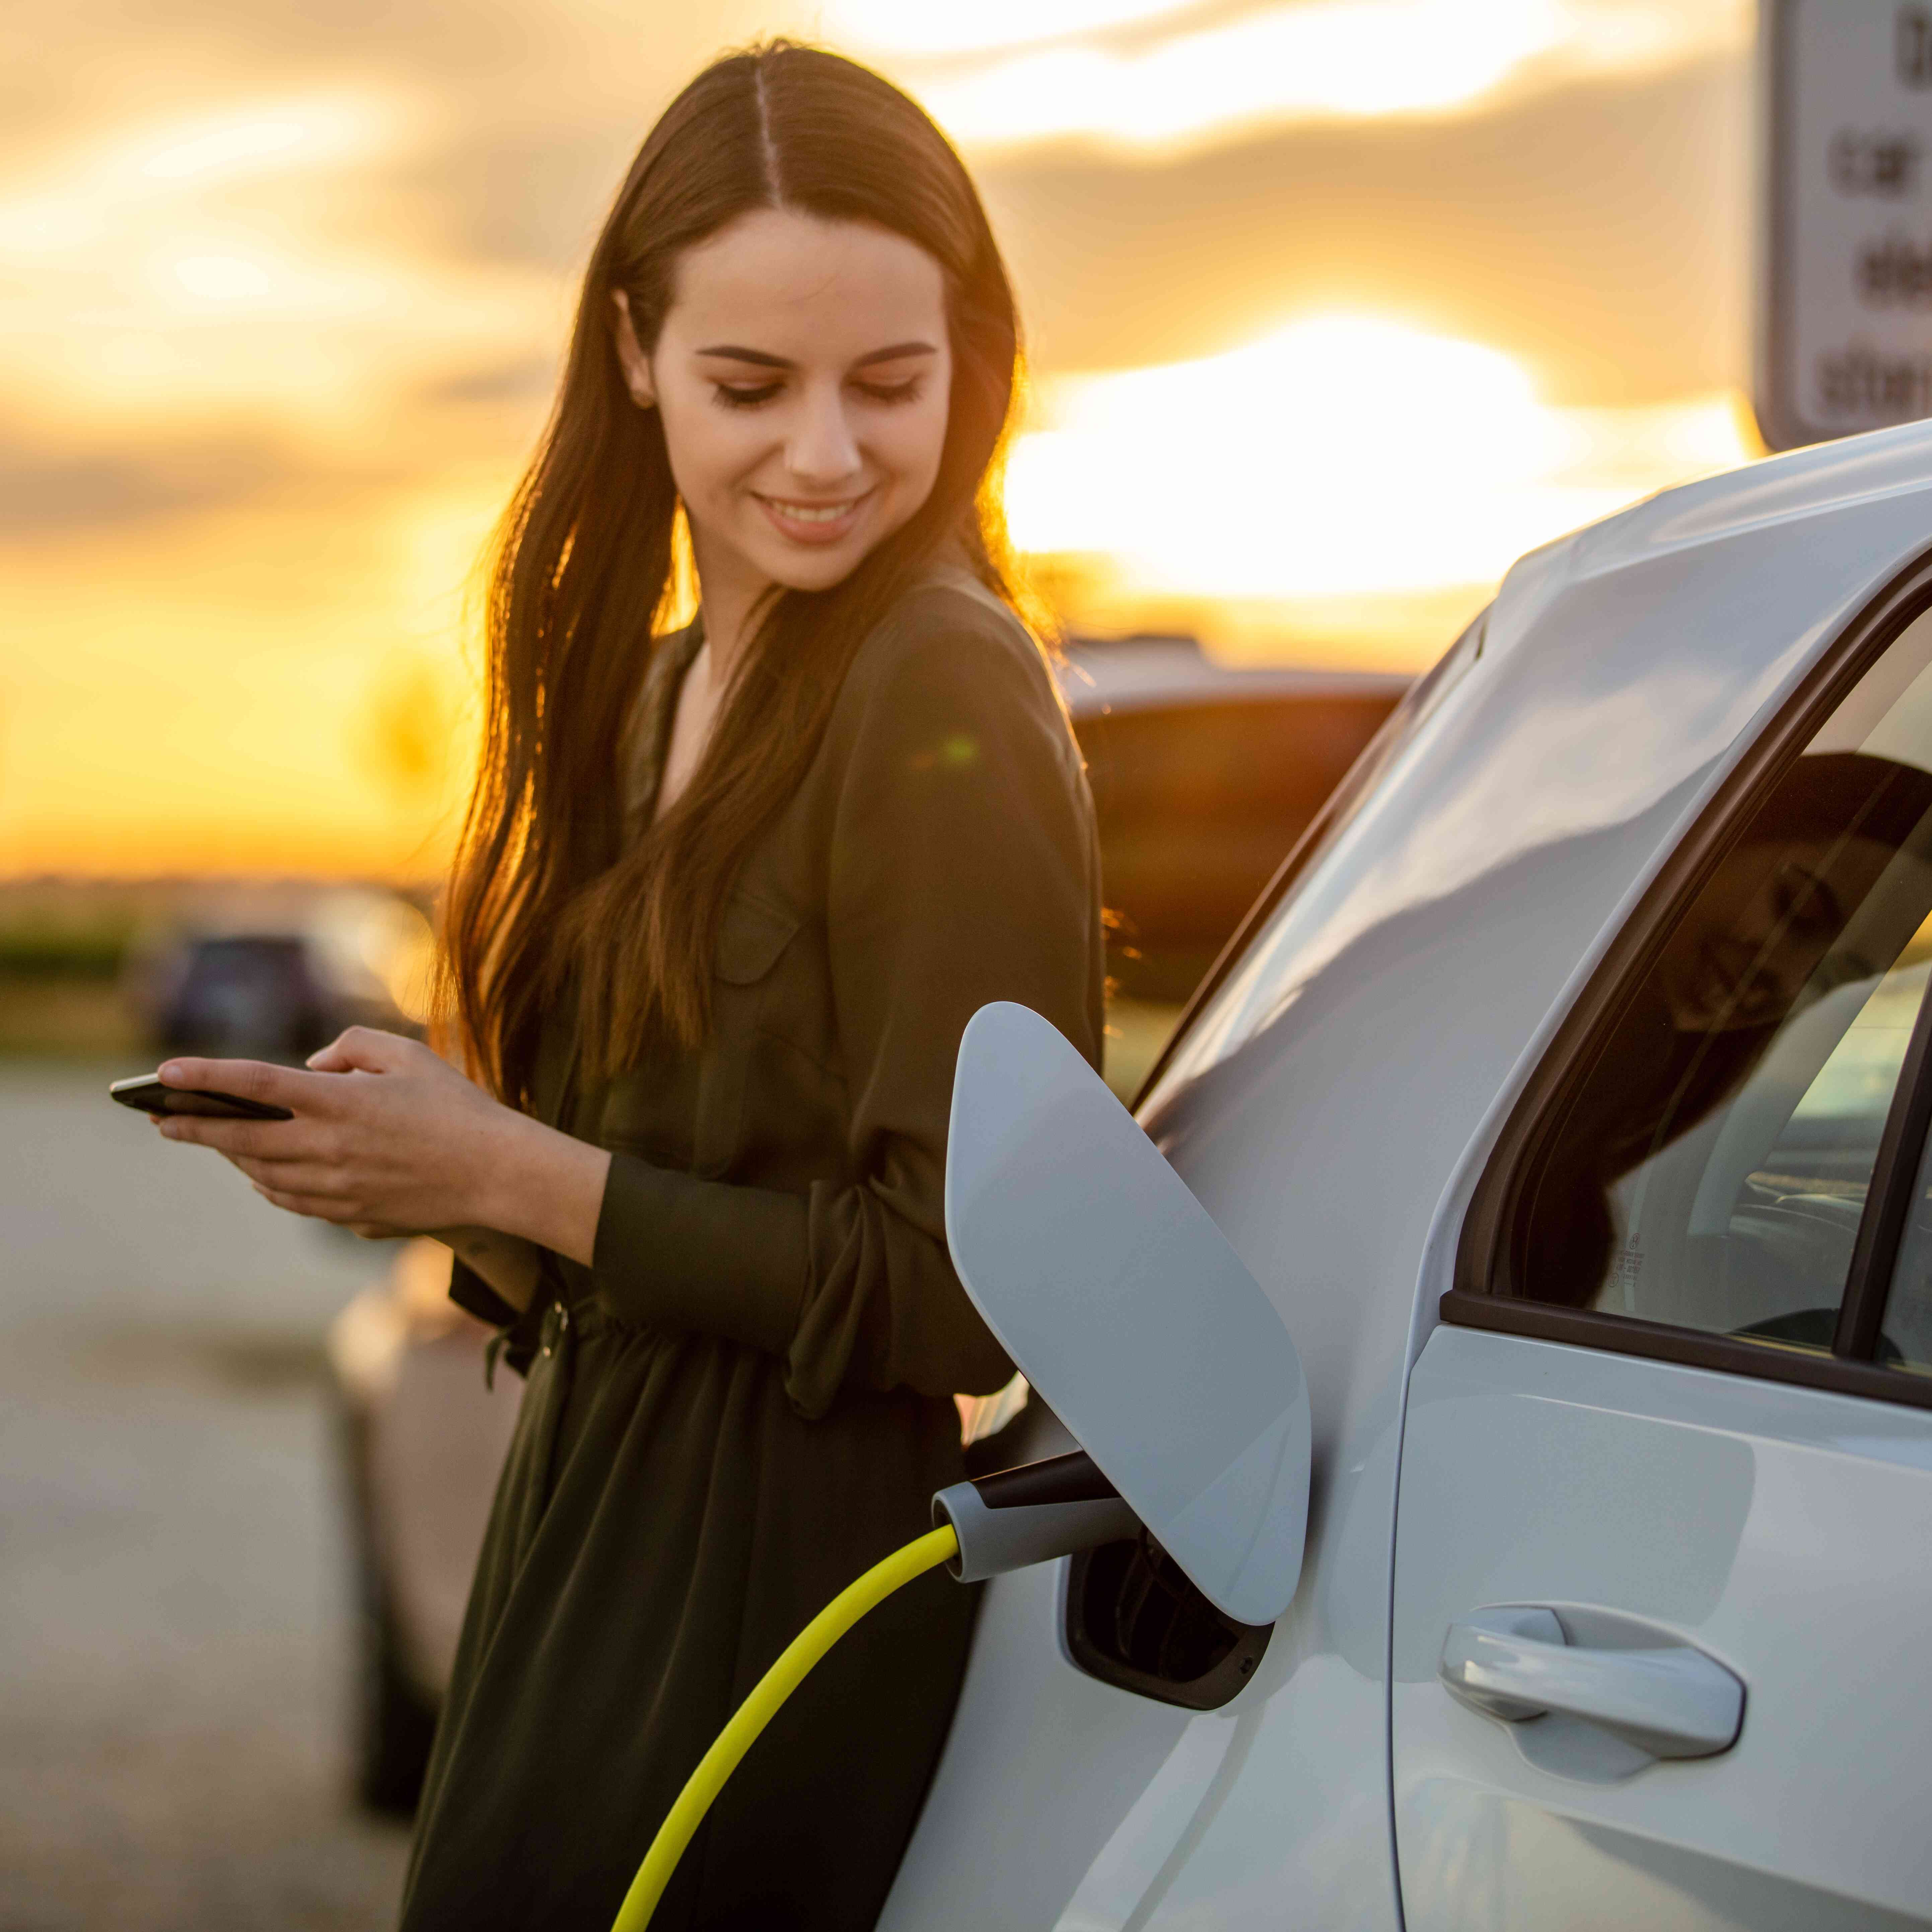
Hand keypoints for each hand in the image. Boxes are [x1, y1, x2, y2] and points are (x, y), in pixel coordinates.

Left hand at [152, 1028, 609, 1261]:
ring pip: (262, 1174)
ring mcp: (337, 1187)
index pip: (256, 1085)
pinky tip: (261, 1173)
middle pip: (242, 1139)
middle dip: (193, 1128)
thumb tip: (313, 1065)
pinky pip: (291, 1200)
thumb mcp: (409, 1055)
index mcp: (342, 1102)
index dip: (205, 1077)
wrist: (496, 1174)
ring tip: (211, 1140)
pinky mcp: (350, 1215)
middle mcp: (329, 1148)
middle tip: (160, 1120)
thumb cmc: (458, 1108)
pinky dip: (267, 1183)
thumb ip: (353, 1047)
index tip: (164, 1073)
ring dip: (230, 1156)